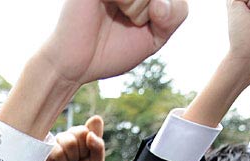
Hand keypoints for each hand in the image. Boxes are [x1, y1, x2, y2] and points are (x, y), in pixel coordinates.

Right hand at [39, 0, 188, 85]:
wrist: (75, 65)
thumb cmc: (111, 50)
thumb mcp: (154, 38)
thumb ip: (174, 15)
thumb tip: (160, 2)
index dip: (169, 12)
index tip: (147, 23)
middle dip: (153, 11)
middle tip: (130, 20)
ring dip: (139, 9)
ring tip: (117, 15)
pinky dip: (127, 2)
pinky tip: (108, 7)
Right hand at [44, 116, 105, 160]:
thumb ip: (98, 147)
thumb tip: (89, 134)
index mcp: (85, 134)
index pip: (88, 130)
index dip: (89, 146)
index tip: (87, 155)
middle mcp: (71, 134)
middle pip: (78, 133)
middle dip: (80, 152)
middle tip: (77, 160)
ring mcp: (58, 140)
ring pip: (68, 142)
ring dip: (70, 158)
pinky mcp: (47, 147)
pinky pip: (56, 150)